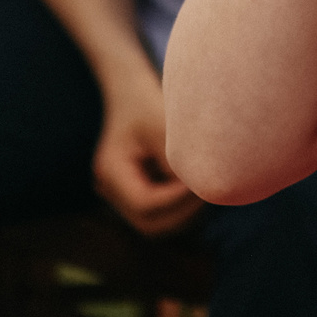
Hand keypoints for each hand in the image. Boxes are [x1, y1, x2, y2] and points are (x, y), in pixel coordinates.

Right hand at [92, 70, 202, 236]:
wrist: (132, 93)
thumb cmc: (148, 103)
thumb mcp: (163, 126)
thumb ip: (177, 160)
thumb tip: (201, 189)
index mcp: (110, 170)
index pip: (146, 204)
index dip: (178, 199)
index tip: (202, 182)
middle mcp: (109, 188)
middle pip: (149, 221)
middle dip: (182, 210)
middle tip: (208, 189)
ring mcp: (118, 195)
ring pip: (155, 222)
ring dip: (183, 211)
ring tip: (202, 184)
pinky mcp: (132, 193)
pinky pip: (159, 213)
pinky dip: (179, 205)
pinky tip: (193, 183)